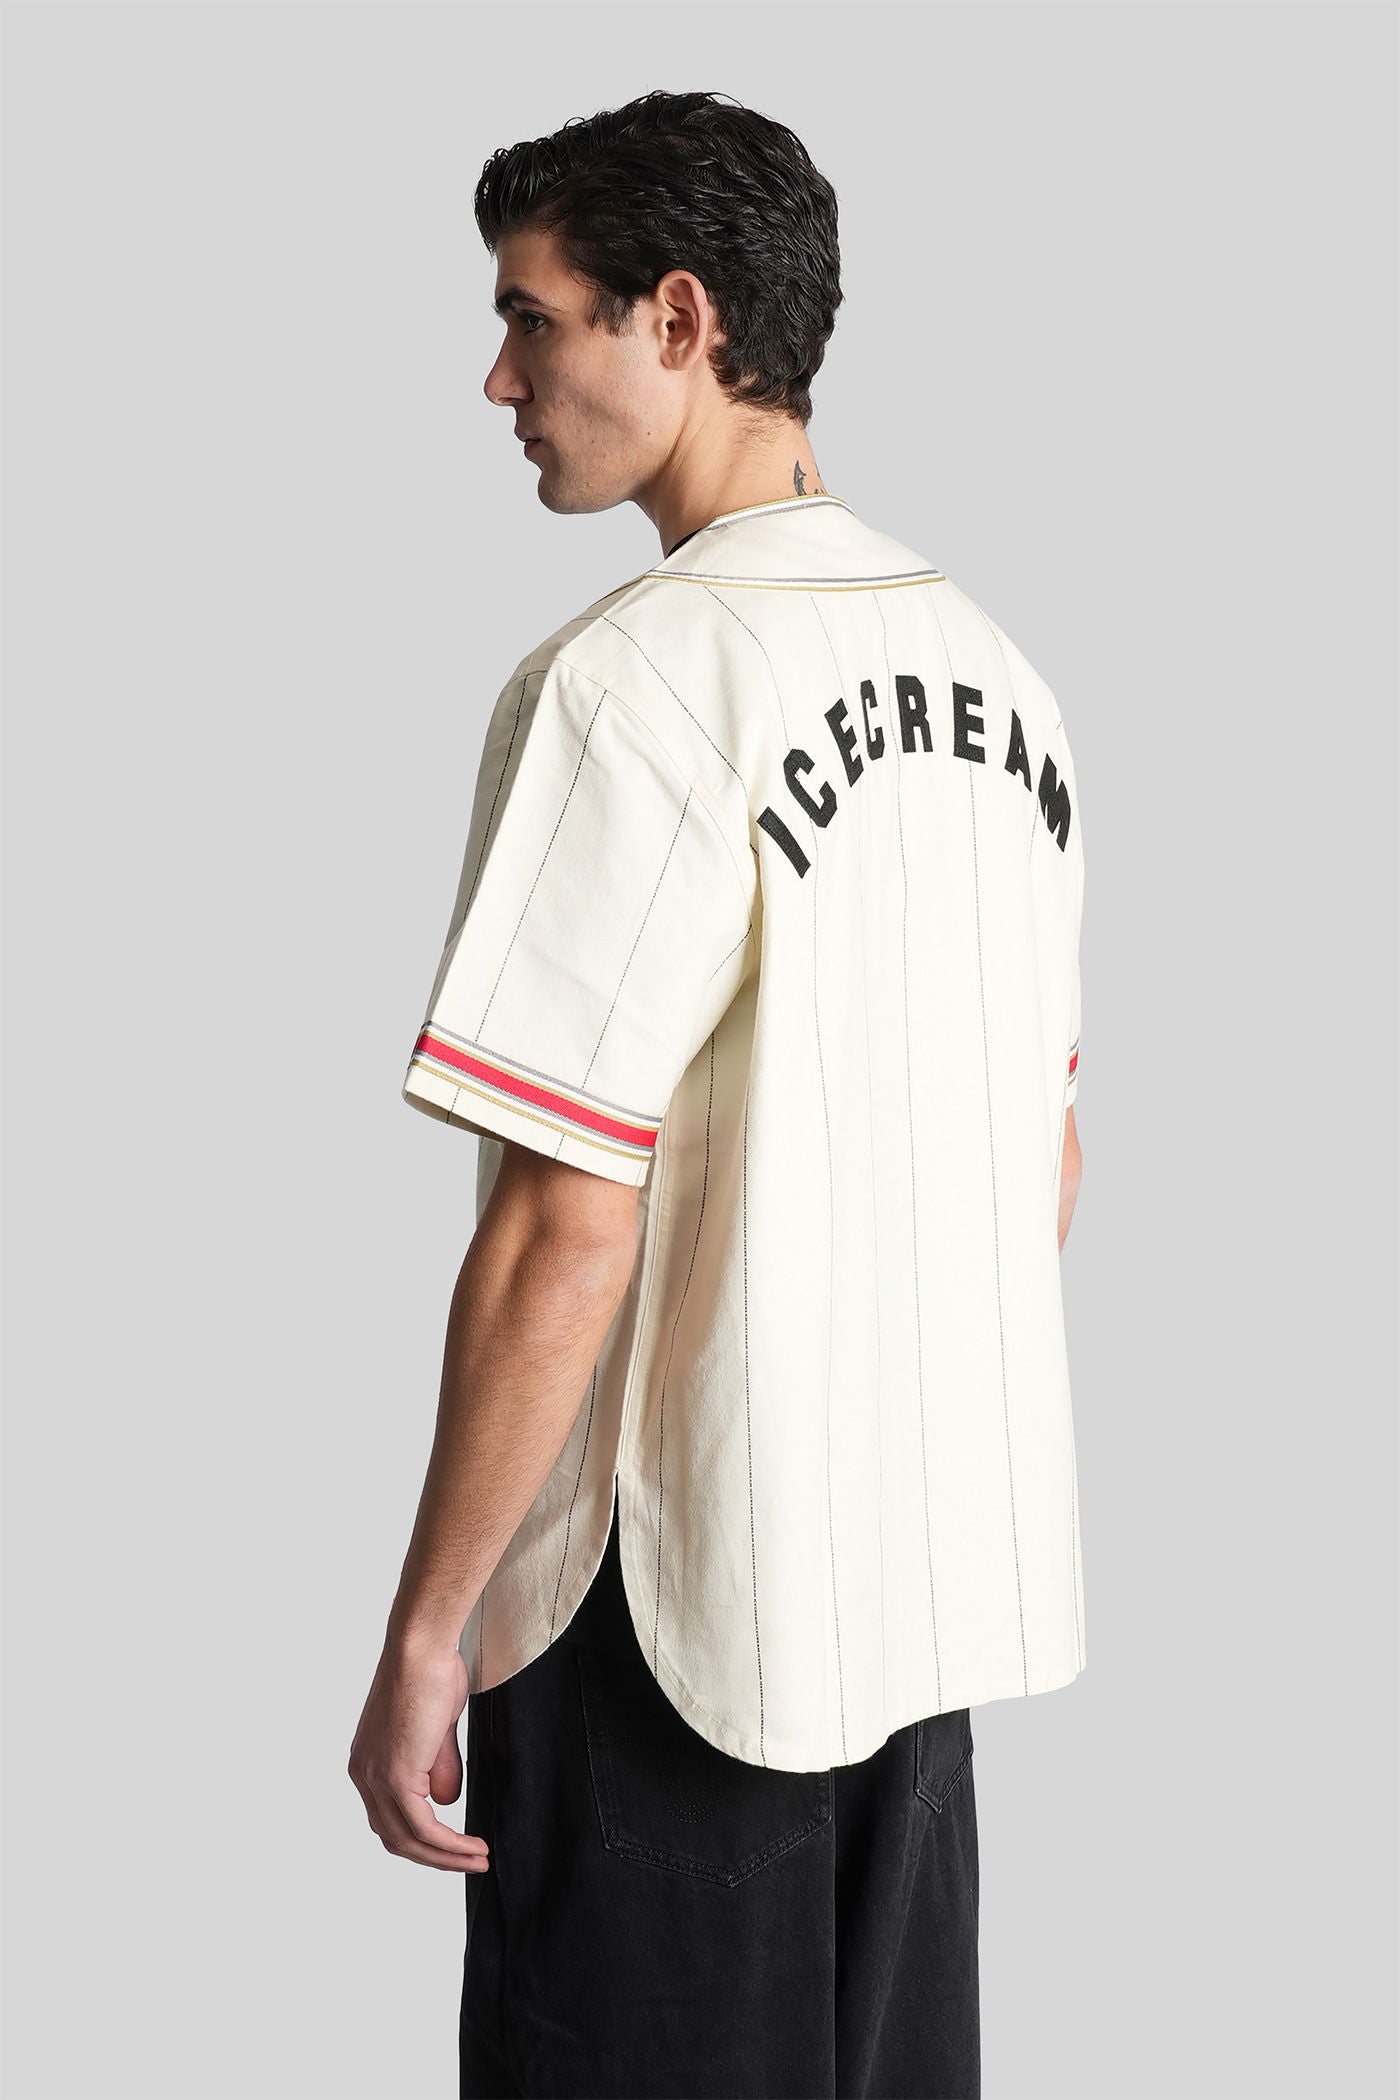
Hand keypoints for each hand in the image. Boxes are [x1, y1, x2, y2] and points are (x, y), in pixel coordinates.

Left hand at [348, 1634, 489, 1871]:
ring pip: (407, 1839)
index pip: (389, 1820)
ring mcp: (375, 1777)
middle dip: (434, 1857)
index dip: (421, 1840)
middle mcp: (363, 1774)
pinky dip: (449, 1843)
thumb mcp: (437, 1730)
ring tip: (477, 1860)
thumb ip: (438, 1767)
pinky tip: (472, 1847)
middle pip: (393, 1837)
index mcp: (368, 1763)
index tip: (453, 1847)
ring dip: (445, 1857)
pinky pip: (422, 1826)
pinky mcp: (395, 1775)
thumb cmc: (432, 1673)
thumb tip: (445, 1802)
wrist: (422, 1648)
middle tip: (469, 1862)